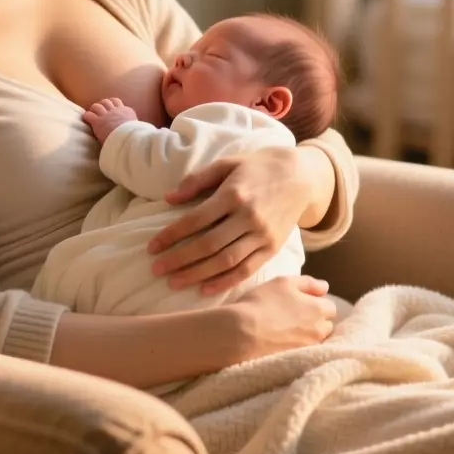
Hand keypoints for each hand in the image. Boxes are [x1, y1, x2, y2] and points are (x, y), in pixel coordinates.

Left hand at [83, 97, 138, 144]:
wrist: (128, 139)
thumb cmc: (134, 137)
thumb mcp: (136, 128)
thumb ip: (132, 125)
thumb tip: (133, 129)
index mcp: (127, 111)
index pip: (118, 102)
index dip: (112, 105)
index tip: (110, 109)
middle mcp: (116, 110)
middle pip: (107, 101)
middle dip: (102, 105)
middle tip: (100, 111)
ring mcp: (106, 115)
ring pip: (97, 106)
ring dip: (94, 109)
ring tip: (92, 114)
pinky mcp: (98, 121)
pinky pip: (89, 115)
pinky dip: (87, 116)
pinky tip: (87, 119)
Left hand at [148, 145, 310, 295]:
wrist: (301, 176)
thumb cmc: (257, 167)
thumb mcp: (227, 163)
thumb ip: (197, 179)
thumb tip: (169, 199)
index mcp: (234, 194)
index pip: (195, 220)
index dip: (171, 235)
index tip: (152, 247)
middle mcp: (248, 217)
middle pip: (208, 244)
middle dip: (179, 259)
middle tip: (156, 270)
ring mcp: (262, 235)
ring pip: (225, 261)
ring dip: (197, 274)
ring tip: (174, 282)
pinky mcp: (273, 247)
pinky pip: (247, 269)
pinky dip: (226, 282)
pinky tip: (205, 289)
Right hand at [227, 276, 336, 360]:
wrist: (242, 333)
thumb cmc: (261, 302)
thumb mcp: (284, 282)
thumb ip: (308, 283)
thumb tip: (325, 287)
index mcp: (319, 309)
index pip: (330, 307)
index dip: (316, 304)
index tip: (302, 304)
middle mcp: (319, 330)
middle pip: (326, 325)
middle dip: (317, 321)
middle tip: (297, 318)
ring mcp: (309, 347)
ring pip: (317, 340)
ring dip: (309, 335)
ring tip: (290, 332)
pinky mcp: (298, 361)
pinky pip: (305, 352)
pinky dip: (299, 347)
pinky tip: (285, 343)